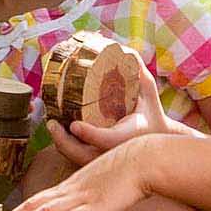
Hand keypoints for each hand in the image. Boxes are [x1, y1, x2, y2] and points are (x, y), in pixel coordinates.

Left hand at [0, 134, 159, 210]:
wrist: (145, 158)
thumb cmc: (129, 170)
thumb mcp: (103, 182)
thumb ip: (91, 194)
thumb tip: (85, 207)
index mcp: (72, 185)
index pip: (38, 198)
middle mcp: (72, 190)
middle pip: (34, 204)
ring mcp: (83, 198)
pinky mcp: (97, 207)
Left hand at [45, 57, 172, 167]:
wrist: (158, 139)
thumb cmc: (151, 113)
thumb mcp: (148, 89)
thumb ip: (137, 68)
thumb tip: (121, 48)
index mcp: (128, 137)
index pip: (106, 140)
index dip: (89, 134)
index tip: (74, 125)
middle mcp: (115, 151)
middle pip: (84, 155)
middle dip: (63, 141)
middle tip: (52, 122)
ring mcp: (106, 158)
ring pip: (78, 159)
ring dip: (62, 144)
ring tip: (53, 125)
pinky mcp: (101, 161)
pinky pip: (78, 158)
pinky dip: (67, 147)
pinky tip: (60, 133)